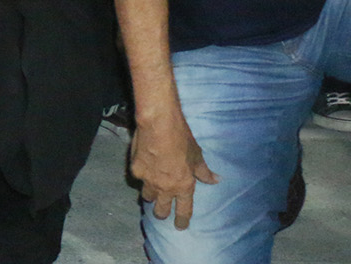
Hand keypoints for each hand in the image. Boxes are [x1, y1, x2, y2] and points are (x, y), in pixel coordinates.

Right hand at [131, 114, 218, 229]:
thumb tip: (215, 180)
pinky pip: (138, 178)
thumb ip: (203, 171)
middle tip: (161, 212)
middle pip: (160, 210)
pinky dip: (141, 175)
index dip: (182, 221)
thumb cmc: (182, 139)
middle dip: (161, 213)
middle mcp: (165, 188)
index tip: (180, 226)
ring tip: (151, 189)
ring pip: (147, 196)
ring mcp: (148, 180)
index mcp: (183, 186)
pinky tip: (143, 166)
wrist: (158, 124)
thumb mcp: (197, 155)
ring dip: (150, 194)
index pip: (183, 211)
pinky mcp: (135, 170)